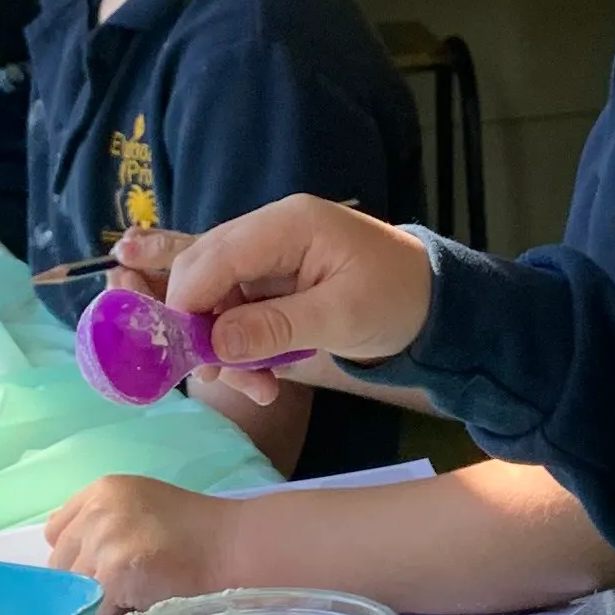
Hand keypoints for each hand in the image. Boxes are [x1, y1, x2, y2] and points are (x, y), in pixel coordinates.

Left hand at [43, 475, 234, 612]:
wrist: (232, 546)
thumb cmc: (195, 534)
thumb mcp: (142, 506)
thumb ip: (103, 521)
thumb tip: (74, 558)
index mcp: (102, 489)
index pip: (57, 531)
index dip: (79, 554)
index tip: (104, 564)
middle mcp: (96, 509)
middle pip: (61, 563)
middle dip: (88, 578)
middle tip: (129, 579)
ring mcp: (102, 538)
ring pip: (76, 589)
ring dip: (102, 598)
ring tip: (140, 587)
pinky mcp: (112, 569)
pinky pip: (94, 607)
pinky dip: (114, 612)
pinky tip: (144, 597)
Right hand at [160, 201, 435, 406]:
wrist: (432, 301)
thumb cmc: (396, 298)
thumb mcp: (341, 317)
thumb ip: (276, 327)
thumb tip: (215, 344)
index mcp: (289, 224)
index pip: (216, 255)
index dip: (188, 301)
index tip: (182, 353)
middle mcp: (269, 231)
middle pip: (204, 271)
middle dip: (201, 327)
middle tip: (216, 378)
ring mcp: (267, 255)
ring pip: (215, 296)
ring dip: (224, 346)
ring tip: (258, 389)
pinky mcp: (270, 281)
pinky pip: (236, 310)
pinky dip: (241, 346)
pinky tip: (261, 380)